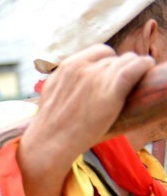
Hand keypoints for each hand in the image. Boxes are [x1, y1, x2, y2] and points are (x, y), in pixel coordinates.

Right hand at [19, 44, 154, 195]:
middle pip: (113, 58)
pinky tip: (148, 67)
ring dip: (133, 69)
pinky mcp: (111, 91)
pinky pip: (136, 67)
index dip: (108, 61)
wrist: (48, 145)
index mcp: (68, 66)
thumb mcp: (52, 93)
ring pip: (127, 61)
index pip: (99, 51)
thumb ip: (66, 80)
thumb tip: (78, 80)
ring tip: (133, 83)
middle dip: (117, 70)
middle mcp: (82, 67)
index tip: (110, 75)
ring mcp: (96, 78)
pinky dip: (144, 65)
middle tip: (117, 88)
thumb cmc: (51, 126)